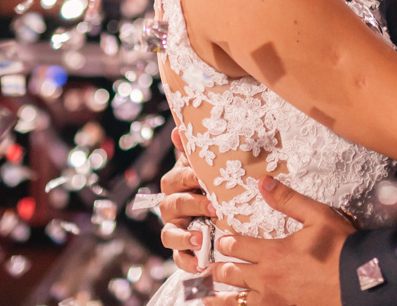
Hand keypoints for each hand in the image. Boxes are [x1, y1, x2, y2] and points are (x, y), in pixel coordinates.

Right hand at [159, 132, 214, 273]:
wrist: (227, 214)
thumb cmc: (216, 185)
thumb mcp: (209, 168)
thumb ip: (195, 151)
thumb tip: (178, 130)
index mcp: (177, 184)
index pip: (175, 179)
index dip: (187, 178)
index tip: (203, 178)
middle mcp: (172, 207)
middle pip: (171, 205)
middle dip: (192, 205)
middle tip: (214, 206)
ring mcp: (175, 230)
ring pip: (168, 234)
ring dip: (183, 237)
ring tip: (200, 239)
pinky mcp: (182, 252)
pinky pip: (178, 259)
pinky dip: (188, 263)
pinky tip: (201, 265)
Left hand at [207, 177, 350, 305]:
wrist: (362, 283)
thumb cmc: (342, 248)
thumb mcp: (318, 216)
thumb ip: (288, 200)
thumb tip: (264, 182)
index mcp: (273, 253)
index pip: (237, 245)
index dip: (226, 241)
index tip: (221, 240)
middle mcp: (267, 280)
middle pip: (231, 274)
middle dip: (220, 268)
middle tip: (212, 267)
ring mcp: (274, 302)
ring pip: (236, 302)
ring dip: (220, 297)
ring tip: (207, 297)